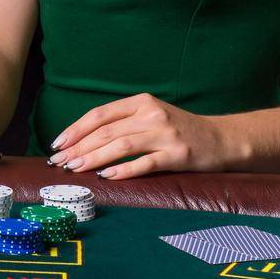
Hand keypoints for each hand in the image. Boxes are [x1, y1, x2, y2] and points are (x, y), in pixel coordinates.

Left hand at [48, 93, 236, 178]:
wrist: (222, 140)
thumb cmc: (179, 130)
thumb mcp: (150, 116)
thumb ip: (123, 122)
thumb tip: (82, 141)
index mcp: (141, 102)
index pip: (100, 114)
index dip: (76, 129)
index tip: (58, 144)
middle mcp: (152, 114)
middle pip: (106, 131)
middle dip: (78, 148)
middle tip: (59, 162)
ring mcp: (166, 134)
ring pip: (121, 146)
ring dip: (94, 158)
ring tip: (75, 169)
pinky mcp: (178, 155)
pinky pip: (145, 163)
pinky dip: (124, 170)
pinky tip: (106, 177)